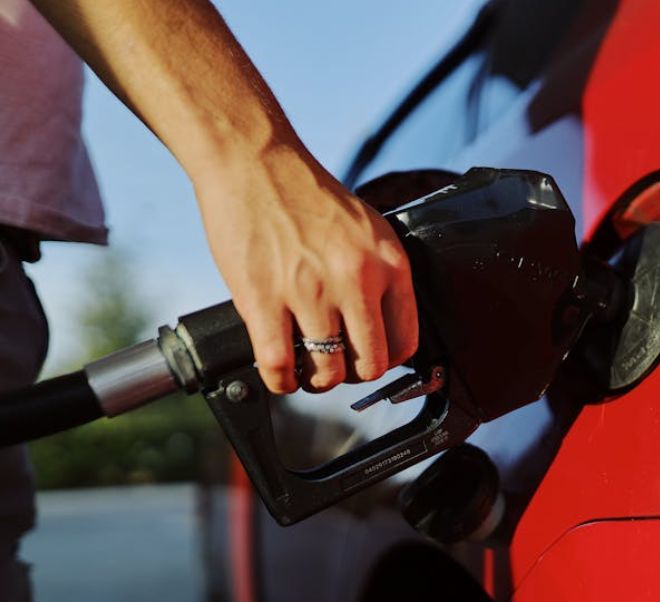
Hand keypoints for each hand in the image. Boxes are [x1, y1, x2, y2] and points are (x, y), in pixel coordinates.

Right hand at [195, 146, 417, 393]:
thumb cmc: (305, 195)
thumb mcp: (365, 229)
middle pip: (370, 366)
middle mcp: (355, 280)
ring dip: (315, 380)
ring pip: (327, 373)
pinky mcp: (263, 300)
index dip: (386, 359)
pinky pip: (280, 367)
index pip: (406, 341)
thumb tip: (379, 324)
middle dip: (353, 375)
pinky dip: (280, 382)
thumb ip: (377, 274)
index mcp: (387, 263)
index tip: (368, 358)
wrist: (253, 161)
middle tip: (336, 365)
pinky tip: (279, 373)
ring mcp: (309, 292)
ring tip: (305, 367)